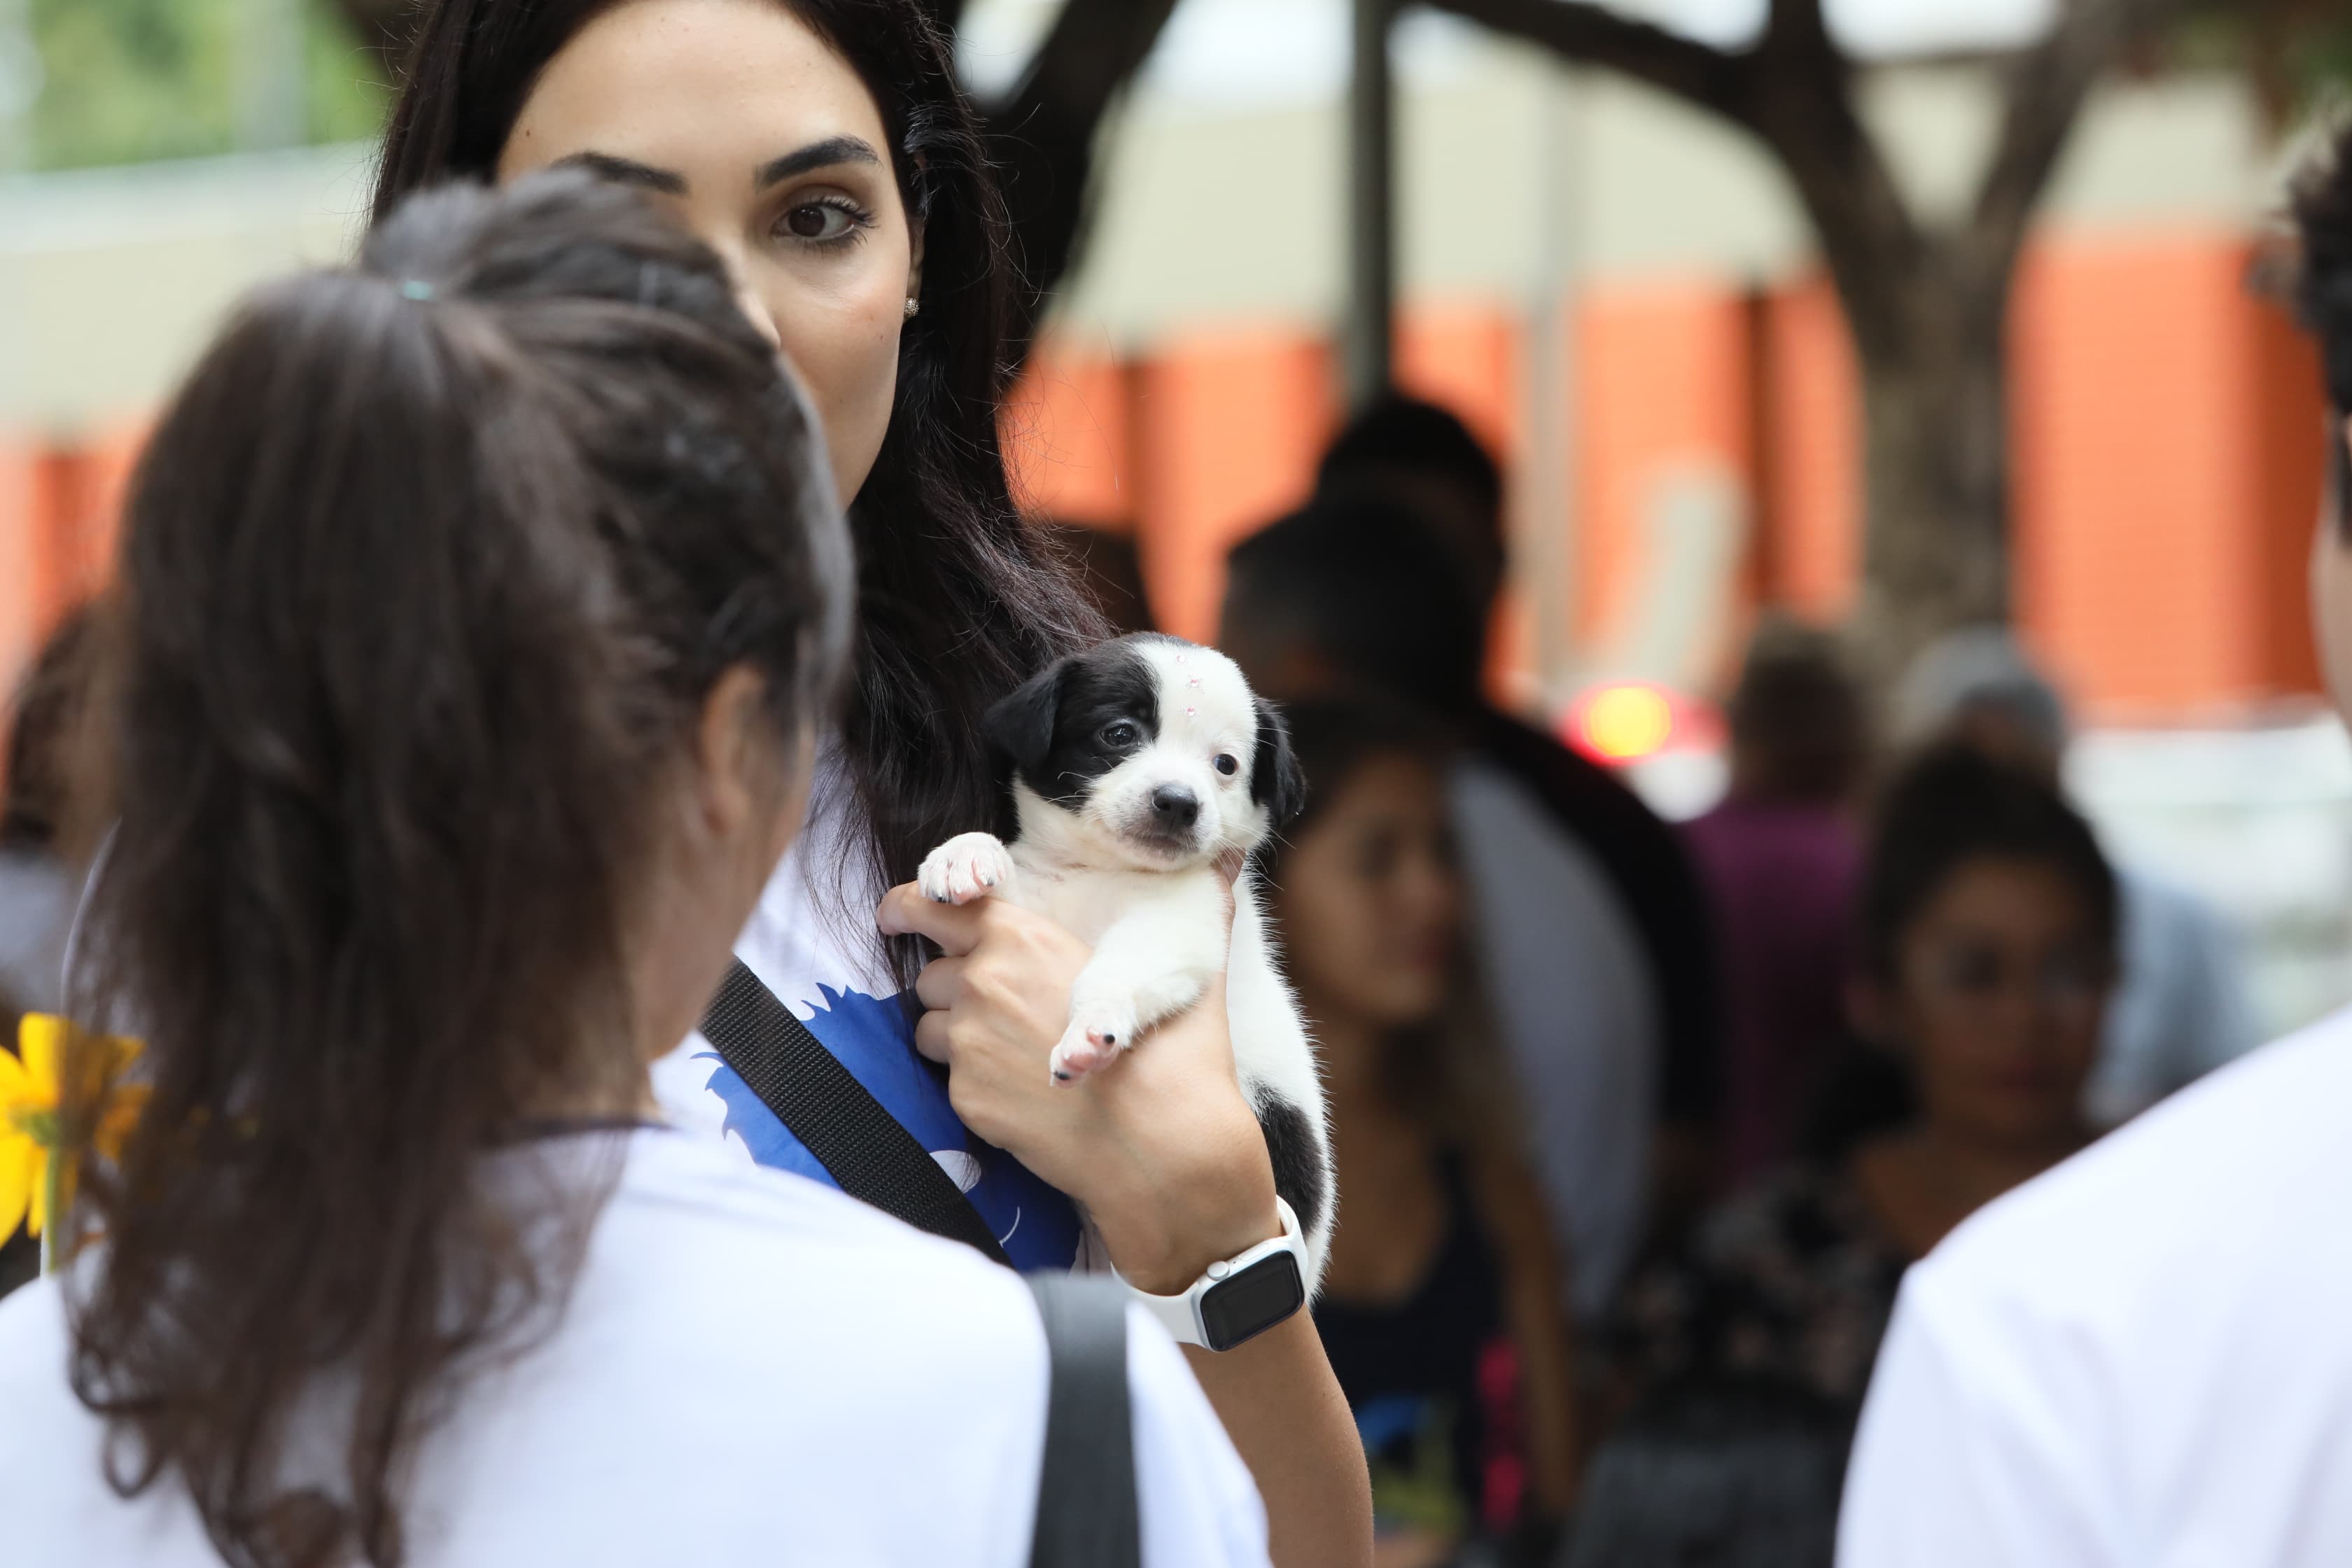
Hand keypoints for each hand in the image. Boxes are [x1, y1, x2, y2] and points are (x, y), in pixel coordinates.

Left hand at [876, 860, 1277, 1293]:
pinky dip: (975, 1081)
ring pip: (930, 1026)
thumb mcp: (1182, 968)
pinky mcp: (965, 1097)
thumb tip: (1232, 859)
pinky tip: (1023, 1091)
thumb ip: (1193, 909)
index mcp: (1023, 937)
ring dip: (957, 1034)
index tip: (897, 914)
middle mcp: (983, 983)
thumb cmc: (1176, 1058)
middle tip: (1002, 1009)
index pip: (930, 903)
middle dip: (956, 986)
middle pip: (932, 972)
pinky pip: (948, 1078)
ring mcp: (968, 1043)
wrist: (1162, 1151)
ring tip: (1015, 1054)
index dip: (907, 906)